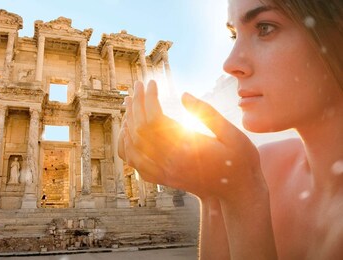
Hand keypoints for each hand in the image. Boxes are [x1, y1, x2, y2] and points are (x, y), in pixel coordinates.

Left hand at [118, 80, 265, 200]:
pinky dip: (125, 144)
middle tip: (137, 85)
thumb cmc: (239, 161)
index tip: (152, 82)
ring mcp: (162, 173)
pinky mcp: (160, 178)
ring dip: (127, 122)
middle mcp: (168, 164)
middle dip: (136, 104)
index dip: (149, 98)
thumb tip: (183, 94)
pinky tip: (127, 129)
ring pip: (132, 146)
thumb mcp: (231, 133)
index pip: (154, 120)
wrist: (237, 192)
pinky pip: (133, 162)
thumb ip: (207, 113)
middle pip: (139, 130)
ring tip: (130, 102)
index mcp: (185, 151)